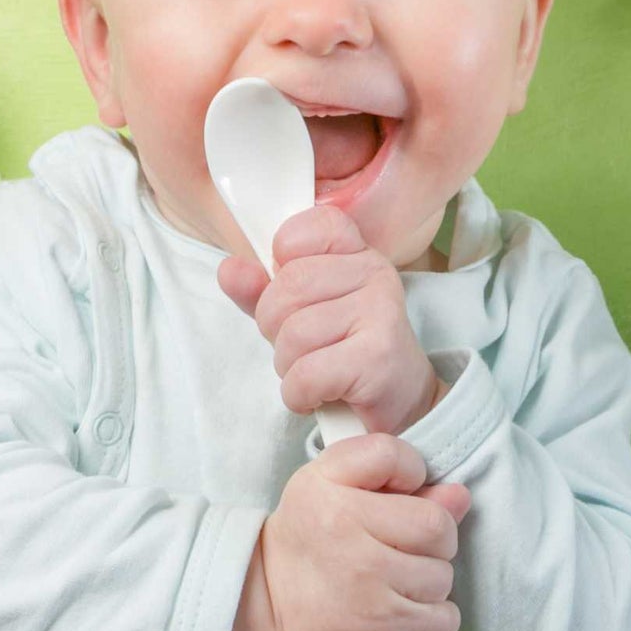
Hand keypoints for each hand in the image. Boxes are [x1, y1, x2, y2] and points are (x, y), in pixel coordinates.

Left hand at [218, 205, 444, 435]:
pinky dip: (299, 394)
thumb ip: (261, 289)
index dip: (284, 257)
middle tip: (301, 347)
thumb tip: (228, 270)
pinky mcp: (378, 356)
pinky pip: (306, 374)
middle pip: (286, 288)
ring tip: (315, 372)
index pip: (309, 226)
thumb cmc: (345, 352)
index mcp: (356, 252)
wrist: (401, 404)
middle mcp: (373, 271)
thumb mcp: (300, 313)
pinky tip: (319, 395)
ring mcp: (380, 311)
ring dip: (289, 367)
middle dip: (276, 328)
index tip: (293, 289)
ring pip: (293, 334)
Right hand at [226, 433, 470, 630]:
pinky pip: (443, 621)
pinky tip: (404, 606)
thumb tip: (458, 495)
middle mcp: (351, 537)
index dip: (412, 474)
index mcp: (333, 489)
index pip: (399, 459)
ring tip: (396, 577)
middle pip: (438, 526)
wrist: (264, 605)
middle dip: (431, 536)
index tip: (399, 494)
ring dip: (429, 578)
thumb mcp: (327, 481)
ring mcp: (368, 589)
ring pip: (443, 575)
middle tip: (403, 544)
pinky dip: (433, 617)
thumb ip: (390, 473)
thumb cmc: (303, 538)